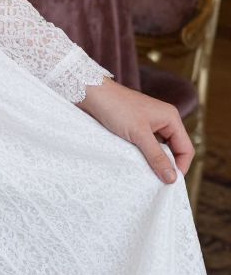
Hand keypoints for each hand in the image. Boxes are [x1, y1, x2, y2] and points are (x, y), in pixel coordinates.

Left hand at [78, 78, 192, 182]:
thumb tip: (173, 179)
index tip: (169, 182)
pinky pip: (145, 145)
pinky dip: (142, 154)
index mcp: (170, 117)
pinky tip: (135, 162)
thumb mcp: (139, 134)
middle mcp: (162, 119)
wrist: (90, 92)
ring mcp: (148, 122)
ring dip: (153, 160)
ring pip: (158, 148)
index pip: (185, 149)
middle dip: (166, 164)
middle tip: (157, 180)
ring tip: (145, 172)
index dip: (180, 166)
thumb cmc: (116, 108)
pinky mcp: (134, 126)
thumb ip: (157, 157)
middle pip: (173, 149)